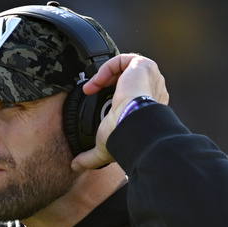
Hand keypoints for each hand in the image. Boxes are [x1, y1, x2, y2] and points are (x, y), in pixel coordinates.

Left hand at [71, 54, 168, 171]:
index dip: (113, 96)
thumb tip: (75, 166)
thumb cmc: (125, 136)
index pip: (132, 96)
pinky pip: (123, 60)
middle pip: (128, 80)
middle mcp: (152, 92)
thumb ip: (90, 158)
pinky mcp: (144, 66)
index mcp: (147, 108)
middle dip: (107, 84)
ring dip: (105, 75)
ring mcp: (150, 78)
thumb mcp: (104, 148)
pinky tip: (97, 81)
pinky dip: (107, 68)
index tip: (97, 102)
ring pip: (126, 68)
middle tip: (92, 92)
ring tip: (92, 86)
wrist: (133, 124)